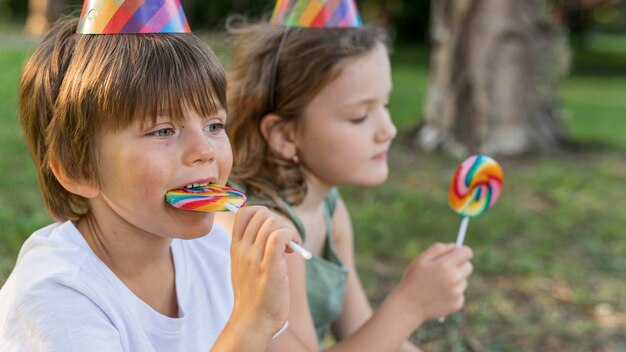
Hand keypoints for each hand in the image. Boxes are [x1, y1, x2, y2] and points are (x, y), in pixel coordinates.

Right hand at [229, 206, 299, 335]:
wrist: (254, 320)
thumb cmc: (256, 295)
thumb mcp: (246, 266)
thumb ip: (254, 248)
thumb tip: (275, 229)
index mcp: (235, 247)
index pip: (244, 212)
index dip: (263, 213)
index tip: (274, 228)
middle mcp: (242, 249)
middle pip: (261, 214)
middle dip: (279, 221)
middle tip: (286, 239)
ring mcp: (254, 258)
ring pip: (272, 222)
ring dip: (288, 229)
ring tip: (292, 246)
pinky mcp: (269, 266)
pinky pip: (279, 236)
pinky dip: (291, 235)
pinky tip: (295, 248)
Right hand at [395, 243, 472, 319]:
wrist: (408, 306)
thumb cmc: (413, 279)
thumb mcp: (421, 259)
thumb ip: (438, 249)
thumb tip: (455, 246)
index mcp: (445, 266)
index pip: (466, 252)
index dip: (461, 251)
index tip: (456, 254)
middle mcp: (454, 279)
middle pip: (469, 266)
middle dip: (459, 265)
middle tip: (445, 269)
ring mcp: (457, 293)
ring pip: (464, 280)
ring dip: (455, 280)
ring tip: (438, 284)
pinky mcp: (457, 304)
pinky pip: (460, 293)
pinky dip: (453, 293)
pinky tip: (439, 295)